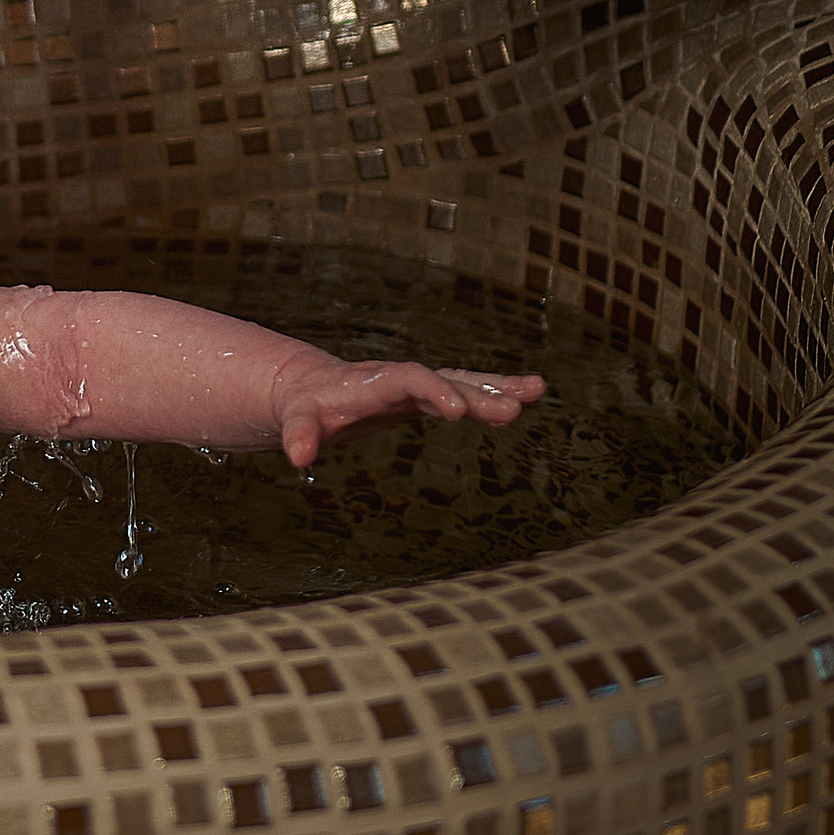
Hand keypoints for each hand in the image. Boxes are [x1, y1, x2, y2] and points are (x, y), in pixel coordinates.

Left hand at [269, 358, 546, 468]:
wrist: (313, 386)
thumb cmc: (305, 406)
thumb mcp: (296, 419)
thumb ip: (298, 434)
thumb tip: (297, 457)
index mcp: (373, 382)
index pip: (407, 379)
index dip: (431, 390)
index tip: (455, 409)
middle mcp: (401, 377)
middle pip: (443, 380)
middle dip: (475, 394)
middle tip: (511, 410)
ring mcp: (418, 384)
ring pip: (462, 381)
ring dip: (496, 387)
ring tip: (536, 391)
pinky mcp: (428, 395)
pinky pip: (466, 390)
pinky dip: (494, 391)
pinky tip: (529, 394)